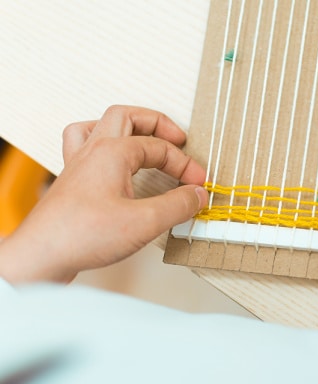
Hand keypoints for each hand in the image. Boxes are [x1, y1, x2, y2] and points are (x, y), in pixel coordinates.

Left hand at [0, 106, 207, 283]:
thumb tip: (197, 195)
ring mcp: (78, 164)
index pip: (159, 148)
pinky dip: (102, 145)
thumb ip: (178, 205)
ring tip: (142, 136)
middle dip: (157, 124)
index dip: (184, 164)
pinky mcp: (72, 181)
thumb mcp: (145, 222)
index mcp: (112, 152)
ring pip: (99, 126)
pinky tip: (111, 160)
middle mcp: (93, 151)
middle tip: (177, 139)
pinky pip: (83, 146)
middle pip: (126, 116)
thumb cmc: (82, 236)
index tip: (198, 184)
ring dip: (124, 127)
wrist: (41, 256)